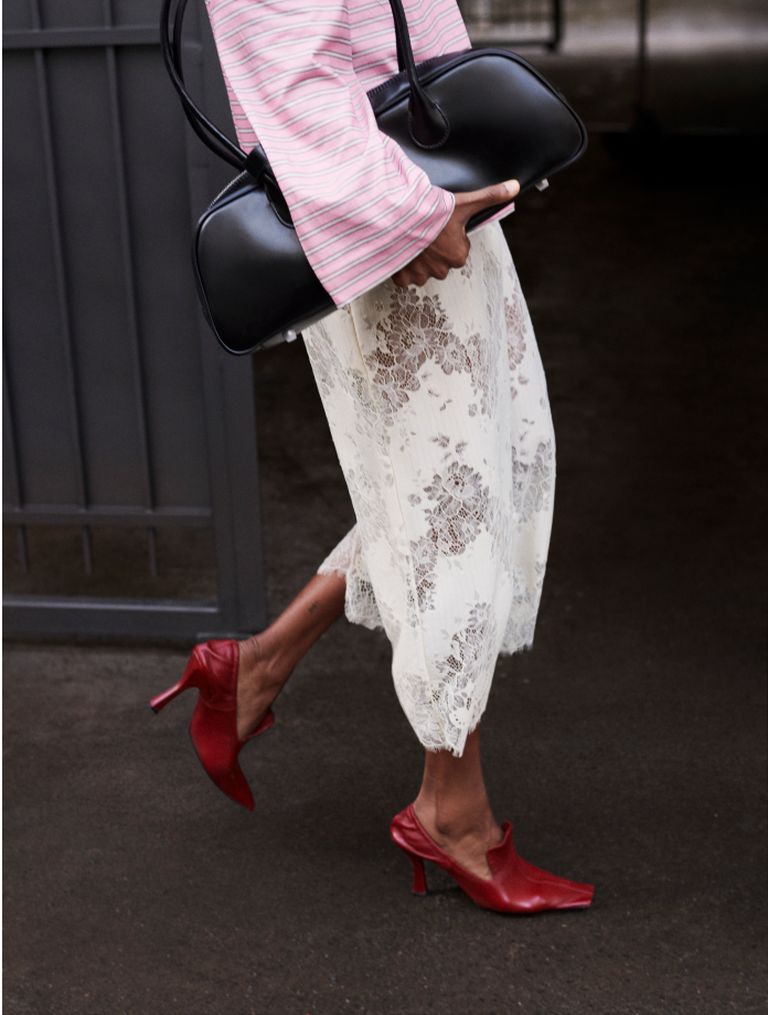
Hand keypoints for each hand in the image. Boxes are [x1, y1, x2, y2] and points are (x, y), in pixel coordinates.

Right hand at [391, 178, 519, 287]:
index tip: (442, 227)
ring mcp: (421, 275)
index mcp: (458, 256)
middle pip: (441, 263)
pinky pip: (405, 278)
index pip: (458, 250)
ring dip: (419, 260)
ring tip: (414, 241)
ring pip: (423, 271)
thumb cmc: (432, 211)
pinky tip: (403, 252)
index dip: (450, 238)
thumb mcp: (464, 202)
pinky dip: (403, 269)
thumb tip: (515, 186)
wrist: (399, 217)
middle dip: (435, 251)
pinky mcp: (403, 277)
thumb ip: (490, 196)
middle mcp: (441, 270)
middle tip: (427, 232)